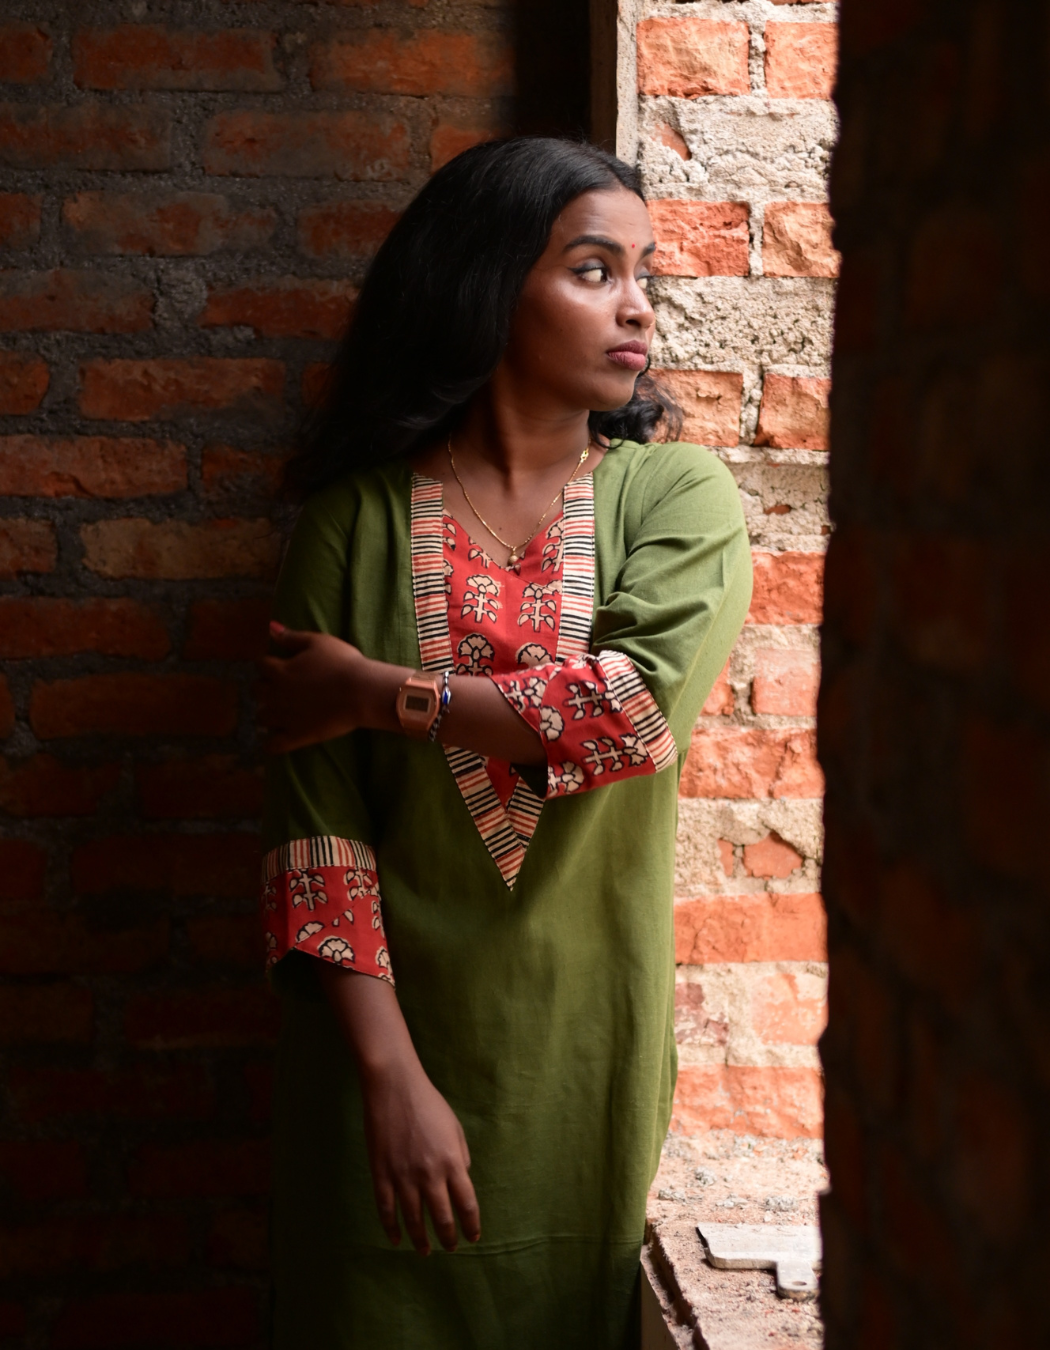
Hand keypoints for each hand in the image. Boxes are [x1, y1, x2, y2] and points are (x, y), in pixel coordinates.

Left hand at [258, 622, 369, 752]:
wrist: (361, 692)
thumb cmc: (343, 663)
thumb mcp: (318, 642)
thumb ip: (291, 637)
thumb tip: (270, 627)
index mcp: (280, 670)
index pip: (260, 665)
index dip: (268, 664)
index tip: (277, 665)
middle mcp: (276, 694)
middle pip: (256, 691)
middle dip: (264, 688)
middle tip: (279, 688)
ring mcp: (284, 717)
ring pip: (261, 717)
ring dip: (267, 713)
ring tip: (280, 712)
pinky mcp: (296, 736)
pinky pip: (273, 745)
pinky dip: (271, 743)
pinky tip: (277, 739)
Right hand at [361, 1059, 480, 1255]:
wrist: (394, 1088)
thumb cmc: (429, 1104)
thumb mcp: (455, 1127)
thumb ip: (461, 1156)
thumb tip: (461, 1181)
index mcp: (452, 1162)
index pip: (466, 1204)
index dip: (471, 1225)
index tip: (473, 1237)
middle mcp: (430, 1174)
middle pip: (442, 1218)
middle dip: (448, 1237)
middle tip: (450, 1247)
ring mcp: (404, 1176)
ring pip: (414, 1220)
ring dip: (421, 1240)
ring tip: (425, 1252)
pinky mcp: (381, 1174)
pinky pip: (386, 1209)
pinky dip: (391, 1229)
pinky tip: (396, 1240)